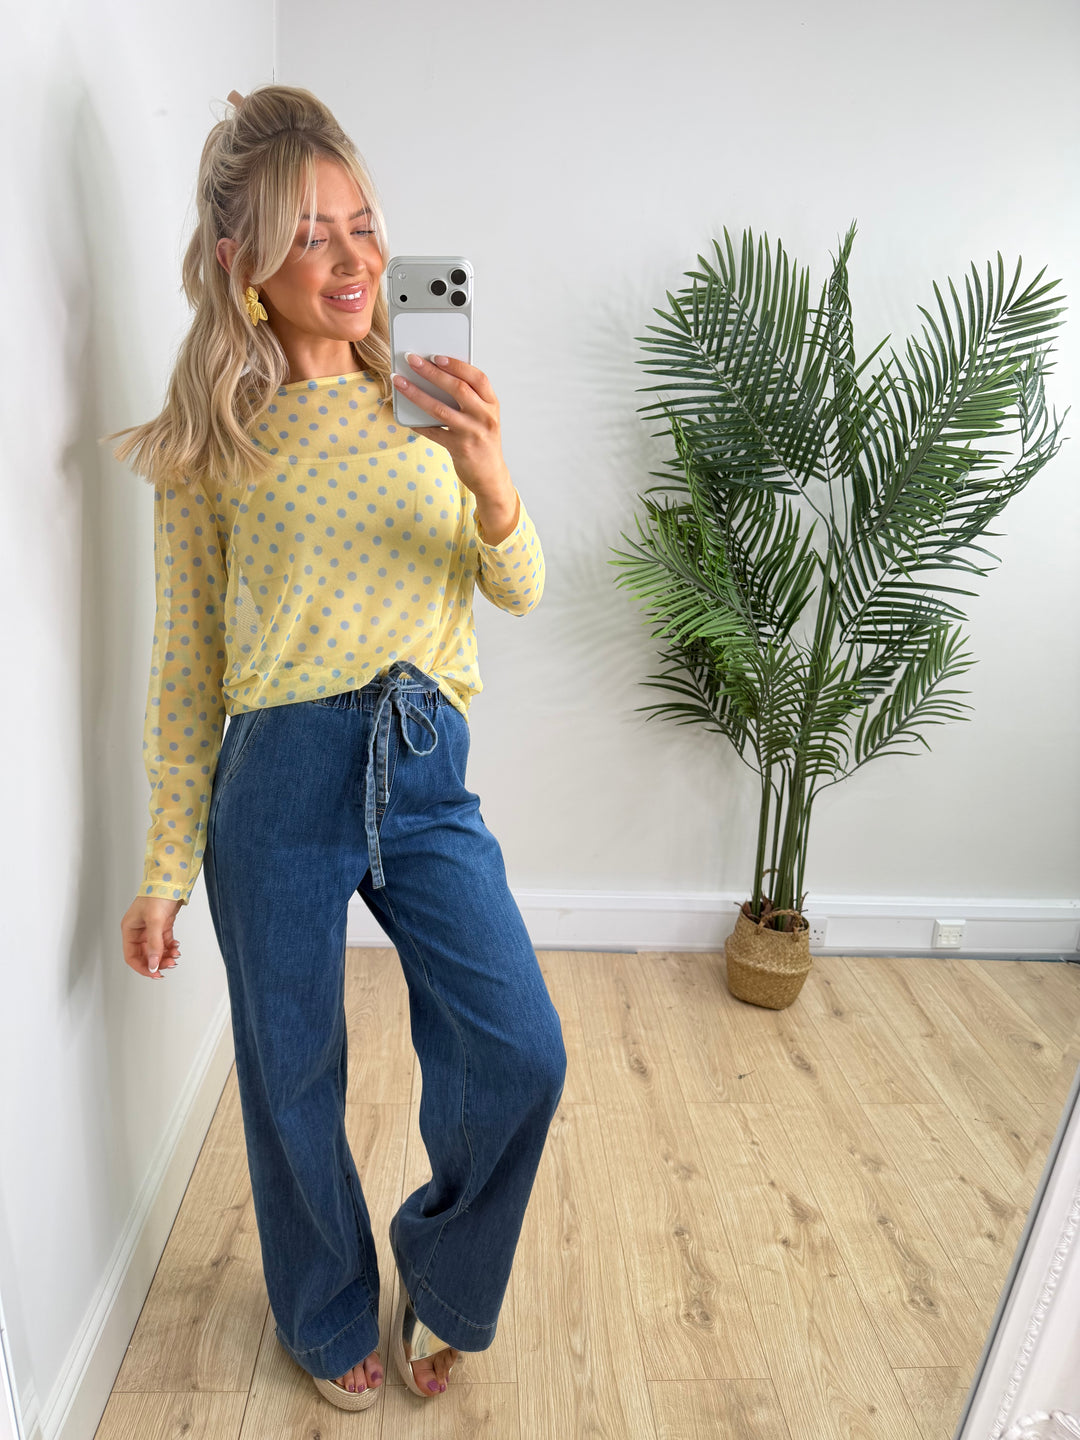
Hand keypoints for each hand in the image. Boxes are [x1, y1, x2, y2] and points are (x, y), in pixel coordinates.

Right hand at [121, 896, 182, 979]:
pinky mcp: (162, 926)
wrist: (172, 881)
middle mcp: (138, 931)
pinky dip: (171, 947)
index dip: (142, 967)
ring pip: (156, 950)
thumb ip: (154, 945)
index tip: (154, 973)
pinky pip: (164, 942)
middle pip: (145, 955)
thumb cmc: (157, 894)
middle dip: (157, 962)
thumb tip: (153, 965)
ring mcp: (150, 929)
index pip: (131, 956)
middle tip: (169, 964)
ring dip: (165, 955)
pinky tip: (176, 947)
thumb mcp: (155, 921)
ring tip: (175, 955)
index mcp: (130, 930)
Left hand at [393, 354, 518, 541]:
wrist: (491, 476)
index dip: (457, 365)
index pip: (477, 378)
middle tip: (412, 360)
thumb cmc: (483, 440)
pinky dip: (417, 424)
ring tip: (399, 381)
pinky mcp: (459, 449)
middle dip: (432, 372)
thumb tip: (436, 375)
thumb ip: (470, 398)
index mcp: (492, 404)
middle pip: (457, 389)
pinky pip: (433, 432)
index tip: (437, 356)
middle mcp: (485, 417)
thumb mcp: (484, 416)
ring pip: (440, 409)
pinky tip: (404, 417)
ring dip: (416, 393)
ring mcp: (472, 433)